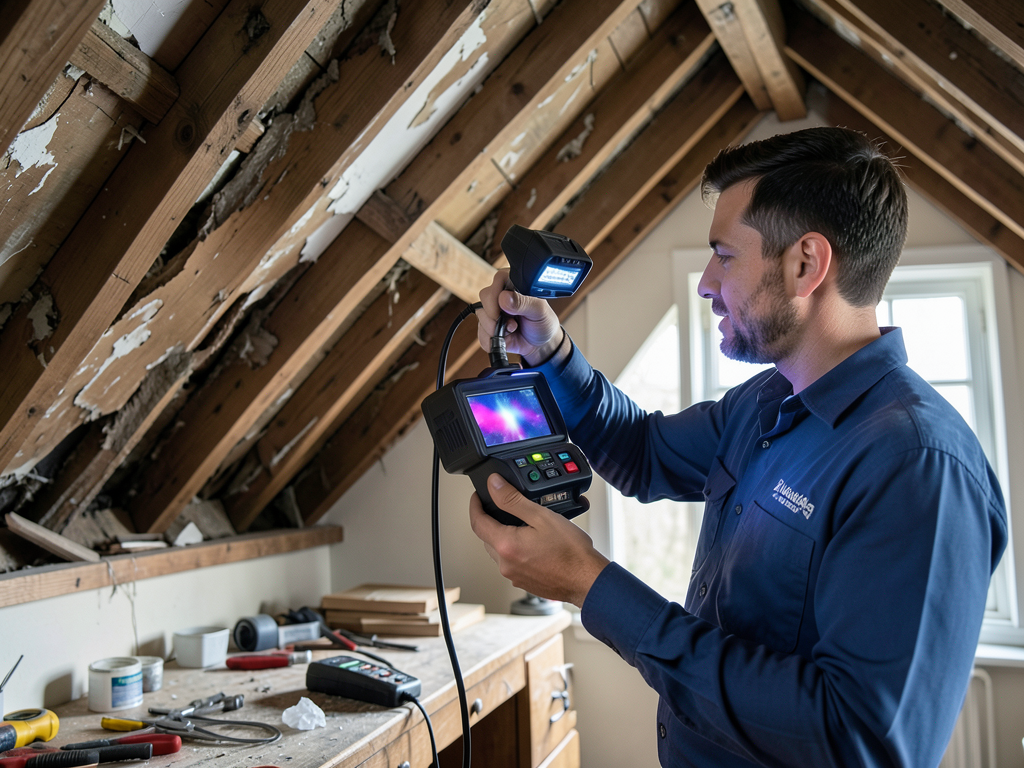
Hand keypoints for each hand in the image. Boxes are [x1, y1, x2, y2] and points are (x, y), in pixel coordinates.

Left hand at [469, 474, 609, 606]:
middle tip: (502, 506)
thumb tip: (494, 485)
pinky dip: (515, 550)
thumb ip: (513, 500)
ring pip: (499, 550)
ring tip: (522, 524)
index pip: (477, 522)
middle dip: (490, 520)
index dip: (475, 505)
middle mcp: (505, 564)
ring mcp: (514, 575)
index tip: (478, 496)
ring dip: (503, 536)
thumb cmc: (571, 552)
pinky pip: (511, 562)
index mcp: (506, 545)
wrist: (587, 580)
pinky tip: (532, 544)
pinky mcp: (524, 582)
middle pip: (486, 537)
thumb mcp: (542, 516)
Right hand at [476, 270, 563, 364]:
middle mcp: (501, 295)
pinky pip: (481, 334)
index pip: (499, 279)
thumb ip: (523, 303)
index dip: (498, 295)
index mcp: (515, 284)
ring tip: (512, 330)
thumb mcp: (539, 312)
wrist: (540, 344)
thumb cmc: (543, 322)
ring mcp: (492, 310)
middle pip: (485, 298)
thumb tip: (504, 297)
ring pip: (481, 318)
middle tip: (512, 324)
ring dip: (496, 330)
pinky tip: (505, 339)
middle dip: (496, 316)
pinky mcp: (487, 326)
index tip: (502, 310)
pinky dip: (492, 340)